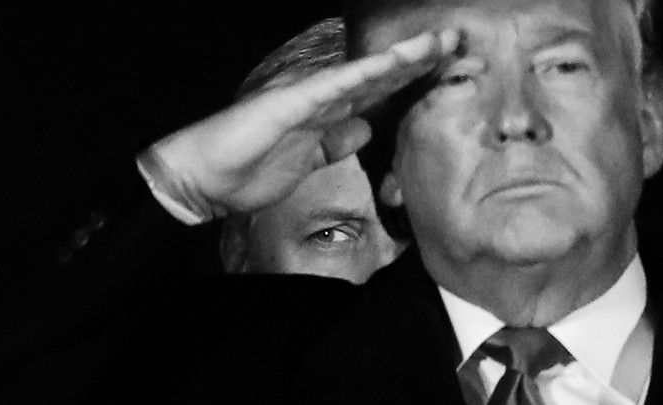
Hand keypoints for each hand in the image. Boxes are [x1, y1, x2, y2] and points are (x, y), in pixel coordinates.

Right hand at [145, 30, 458, 215]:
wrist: (205, 178)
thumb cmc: (249, 170)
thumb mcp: (309, 161)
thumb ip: (336, 144)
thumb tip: (364, 130)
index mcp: (327, 115)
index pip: (378, 94)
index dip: (412, 82)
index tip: (446, 75)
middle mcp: (321, 100)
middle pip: (379, 77)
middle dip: (419, 63)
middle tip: (457, 46)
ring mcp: (306, 97)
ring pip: (364, 73)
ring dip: (402, 58)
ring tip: (439, 43)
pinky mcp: (290, 103)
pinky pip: (334, 86)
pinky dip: (364, 73)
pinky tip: (392, 62)